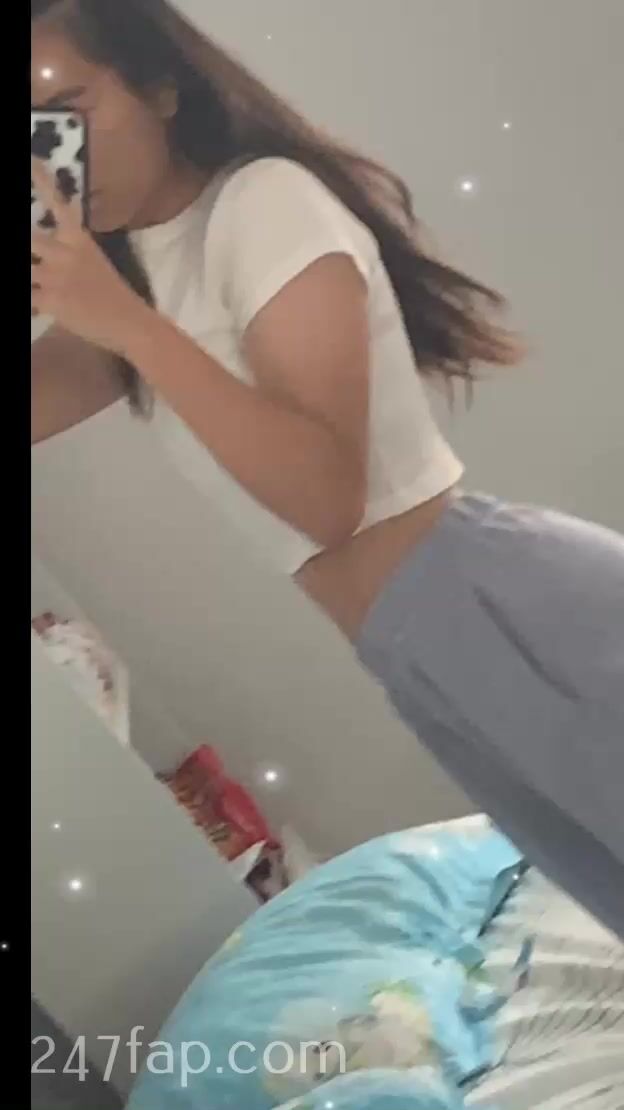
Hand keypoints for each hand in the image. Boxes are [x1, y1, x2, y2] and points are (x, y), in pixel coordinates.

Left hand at [31, 159, 148, 351]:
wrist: (130, 322)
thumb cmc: (113, 295)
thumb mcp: (94, 261)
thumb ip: (70, 247)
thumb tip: (54, 239)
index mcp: (79, 240)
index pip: (57, 204)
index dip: (41, 181)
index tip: (31, 159)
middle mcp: (65, 253)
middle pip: (29, 236)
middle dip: (27, 240)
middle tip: (32, 250)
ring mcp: (56, 276)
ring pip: (25, 266)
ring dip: (29, 272)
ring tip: (36, 278)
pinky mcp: (50, 300)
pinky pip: (27, 294)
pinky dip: (30, 300)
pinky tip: (36, 305)